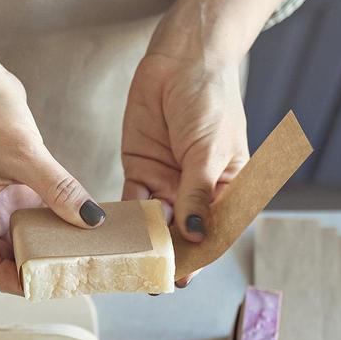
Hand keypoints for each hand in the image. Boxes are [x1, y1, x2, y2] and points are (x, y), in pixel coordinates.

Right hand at [0, 65, 103, 293]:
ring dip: (45, 246)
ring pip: (17, 239)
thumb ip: (58, 189)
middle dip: (35, 268)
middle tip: (73, 271)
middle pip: (2, 260)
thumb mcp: (24, 153)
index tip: (51, 283)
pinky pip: (28, 216)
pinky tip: (75, 222)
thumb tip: (91, 220)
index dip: (16, 283)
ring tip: (79, 252)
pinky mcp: (5, 186)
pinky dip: (49, 222)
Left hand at [121, 47, 248, 283]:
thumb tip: (193, 234)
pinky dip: (122, 219)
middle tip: (148, 280)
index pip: (215, 232)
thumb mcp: (209, 149)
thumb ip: (197, 193)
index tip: (182, 277)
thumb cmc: (210, 100)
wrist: (181, 59)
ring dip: (141, 242)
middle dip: (166, 256)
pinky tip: (112, 235)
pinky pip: (131, 202)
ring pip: (154, 223)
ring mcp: (168, 182)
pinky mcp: (141, 170)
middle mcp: (197, 193)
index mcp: (228, 190)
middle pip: (182, 234)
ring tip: (126, 263)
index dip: (199, 257)